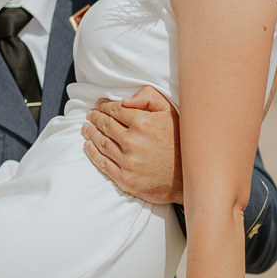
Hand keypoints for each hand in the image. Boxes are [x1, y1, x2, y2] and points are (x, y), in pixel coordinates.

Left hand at [82, 87, 182, 203]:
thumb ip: (149, 98)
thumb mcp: (171, 112)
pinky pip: (103, 164)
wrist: (191, 176)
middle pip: (106, 125)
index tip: (99, 105)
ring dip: (91, 133)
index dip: (104, 106)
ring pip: (101, 143)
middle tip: (90, 115)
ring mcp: (129, 162)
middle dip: (95, 118)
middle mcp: (133, 141)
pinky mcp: (127, 180)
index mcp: (143, 122)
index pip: (115, 110)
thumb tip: (125, 100)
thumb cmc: (181, 141)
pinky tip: (88, 147)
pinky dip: (92, 153)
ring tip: (86, 128)